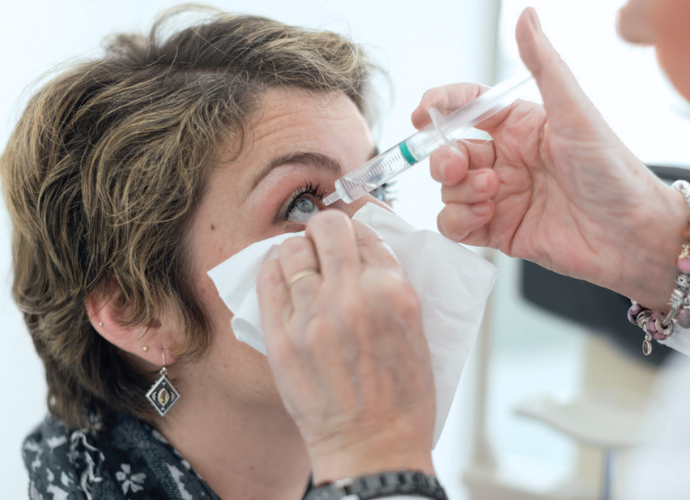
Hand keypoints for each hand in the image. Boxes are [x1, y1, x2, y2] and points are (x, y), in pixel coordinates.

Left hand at [257, 210, 435, 482]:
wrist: (374, 447)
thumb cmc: (402, 398)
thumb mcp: (417, 331)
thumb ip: (392, 288)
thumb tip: (364, 256)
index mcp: (394, 292)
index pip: (367, 232)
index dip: (355, 231)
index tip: (348, 240)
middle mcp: (353, 296)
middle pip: (329, 227)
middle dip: (324, 229)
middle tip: (323, 243)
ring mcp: (314, 316)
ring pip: (292, 249)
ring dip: (297, 250)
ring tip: (301, 265)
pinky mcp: (282, 338)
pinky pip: (268, 282)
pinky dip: (273, 271)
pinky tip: (280, 277)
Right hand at [413, 8, 688, 309]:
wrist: (631, 233)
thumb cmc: (612, 170)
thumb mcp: (575, 112)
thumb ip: (544, 66)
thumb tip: (527, 16)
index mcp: (520, 126)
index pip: (468, 108)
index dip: (441, 107)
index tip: (424, 114)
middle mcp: (506, 159)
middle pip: (450, 151)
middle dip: (444, 157)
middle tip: (458, 164)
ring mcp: (500, 196)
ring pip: (449, 189)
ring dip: (458, 191)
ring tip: (490, 195)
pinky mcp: (498, 230)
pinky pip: (455, 224)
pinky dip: (459, 220)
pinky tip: (485, 217)